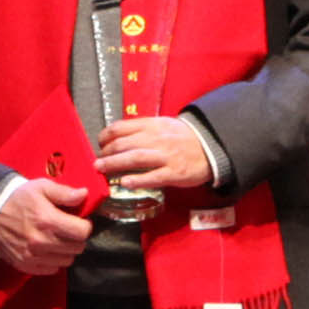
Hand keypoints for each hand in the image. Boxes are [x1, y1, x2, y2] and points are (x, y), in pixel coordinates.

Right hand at [0, 178, 96, 273]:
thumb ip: (64, 192)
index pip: (82, 232)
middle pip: (77, 248)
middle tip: (69, 230)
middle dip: (77, 238)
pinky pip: (52, 269)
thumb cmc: (19, 198)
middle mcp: (42, 242)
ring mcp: (33, 256)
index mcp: (48, 220)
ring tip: (58, 239)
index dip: (84, 225)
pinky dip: (54, 261)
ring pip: (67, 260)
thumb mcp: (41, 187)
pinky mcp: (26, 265)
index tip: (79, 221)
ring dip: (67, 250)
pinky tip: (48, 249)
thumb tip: (84, 195)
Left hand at [94, 114, 214, 197]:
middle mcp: (157, 139)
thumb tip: (119, 135)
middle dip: (107, 152)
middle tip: (97, 160)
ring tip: (101, 169)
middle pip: (125, 144)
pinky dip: (138, 180)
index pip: (122, 127)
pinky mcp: (174, 173)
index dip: (107, 135)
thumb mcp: (164, 125)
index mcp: (153, 125)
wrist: (211, 147)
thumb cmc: (184, 137)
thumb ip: (143, 129)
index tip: (100, 142)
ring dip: (115, 164)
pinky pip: (153, 176)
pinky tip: (125, 183)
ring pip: (135, 158)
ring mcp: (166, 156)